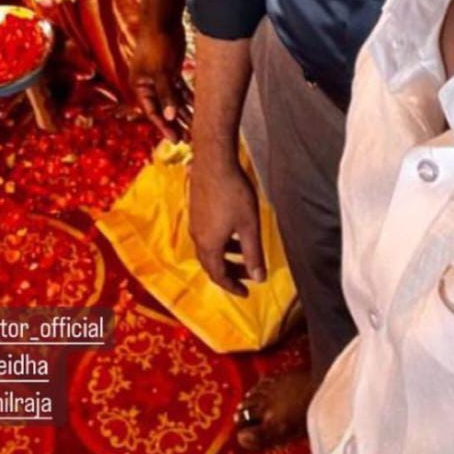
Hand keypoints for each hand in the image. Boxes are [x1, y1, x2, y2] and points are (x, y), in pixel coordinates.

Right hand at [130, 23, 190, 142]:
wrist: (163, 20)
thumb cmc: (157, 44)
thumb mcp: (161, 72)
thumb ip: (166, 94)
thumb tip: (170, 116)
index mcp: (141, 86)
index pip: (153, 112)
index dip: (165, 127)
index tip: (176, 140)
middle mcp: (149, 83)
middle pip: (164, 108)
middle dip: (176, 123)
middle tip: (188, 139)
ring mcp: (160, 77)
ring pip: (174, 99)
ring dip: (184, 112)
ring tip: (196, 127)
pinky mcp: (171, 69)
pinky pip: (180, 88)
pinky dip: (188, 97)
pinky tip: (199, 107)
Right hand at [190, 152, 264, 296]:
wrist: (213, 161)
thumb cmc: (233, 193)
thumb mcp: (249, 226)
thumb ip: (253, 254)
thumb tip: (259, 278)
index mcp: (209, 245)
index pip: (219, 276)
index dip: (233, 286)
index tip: (246, 292)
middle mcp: (197, 237)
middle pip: (211, 264)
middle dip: (230, 272)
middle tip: (247, 275)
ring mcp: (194, 222)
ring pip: (208, 248)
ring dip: (225, 256)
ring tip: (243, 252)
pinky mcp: (195, 209)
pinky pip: (206, 235)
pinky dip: (220, 242)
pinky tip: (232, 230)